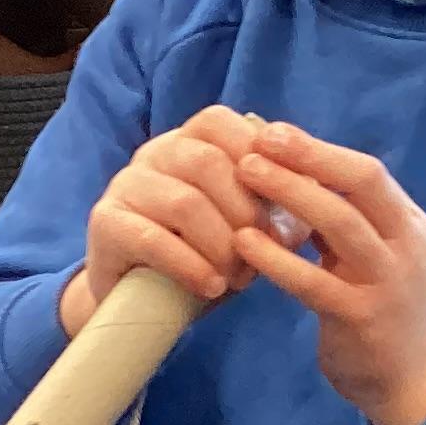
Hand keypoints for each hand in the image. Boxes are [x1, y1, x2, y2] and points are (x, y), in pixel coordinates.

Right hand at [62, 106, 271, 336]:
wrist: (148, 302)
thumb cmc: (208, 254)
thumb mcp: (252, 224)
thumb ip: (281, 199)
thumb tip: (320, 181)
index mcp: (188, 141)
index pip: (220, 122)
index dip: (256, 156)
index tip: (282, 202)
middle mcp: (153, 153)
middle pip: (207, 163)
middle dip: (246, 214)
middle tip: (263, 254)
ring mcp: (125, 185)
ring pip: (184, 203)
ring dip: (222, 246)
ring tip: (237, 277)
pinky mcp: (106, 223)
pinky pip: (152, 238)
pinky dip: (191, 265)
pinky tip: (212, 287)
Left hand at [229, 121, 425, 424]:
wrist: (415, 378)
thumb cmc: (383, 305)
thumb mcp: (376, 254)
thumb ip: (344, 218)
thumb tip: (288, 169)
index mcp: (407, 224)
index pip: (367, 172)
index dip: (318, 149)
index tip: (273, 132)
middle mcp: (405, 246)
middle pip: (359, 185)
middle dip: (305, 158)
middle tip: (254, 144)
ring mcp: (387, 283)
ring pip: (340, 224)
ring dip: (290, 193)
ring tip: (244, 175)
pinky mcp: (361, 319)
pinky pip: (313, 281)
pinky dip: (277, 258)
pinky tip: (243, 242)